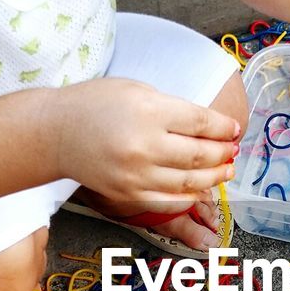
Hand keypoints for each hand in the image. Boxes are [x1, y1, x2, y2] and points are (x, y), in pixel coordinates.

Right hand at [56, 78, 240, 206]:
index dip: (224, 128)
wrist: (55, 133)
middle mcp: (144, 145)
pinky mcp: (128, 194)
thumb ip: (173, 108)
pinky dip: (190, 197)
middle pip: (199, 155)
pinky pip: (169, 201)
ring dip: (214, 177)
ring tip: (226, 171)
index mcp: (149, 111)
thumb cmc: (96, 104)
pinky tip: (201, 189)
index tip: (234, 130)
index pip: (201, 123)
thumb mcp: (137, 90)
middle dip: (223, 154)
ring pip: (189, 182)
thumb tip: (210, 127)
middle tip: (233, 151)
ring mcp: (135, 174)